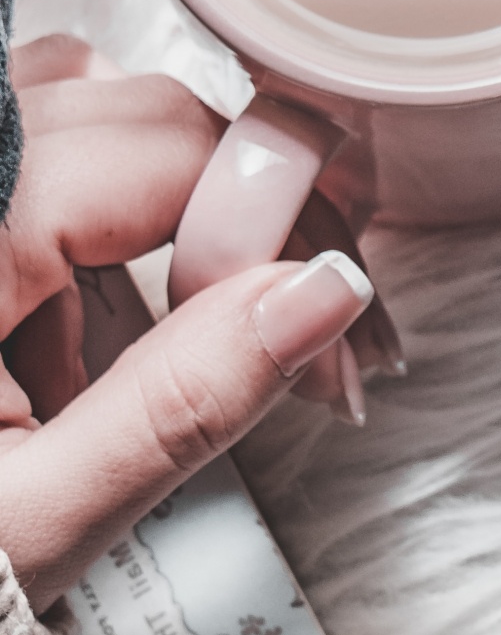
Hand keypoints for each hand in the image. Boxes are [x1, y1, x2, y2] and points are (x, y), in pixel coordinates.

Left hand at [0, 37, 376, 611]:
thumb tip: (320, 294)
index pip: (165, 149)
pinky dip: (83, 249)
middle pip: (142, 116)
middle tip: (311, 348)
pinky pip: (31, 168)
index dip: (276, 224)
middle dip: (244, 225)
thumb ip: (179, 403)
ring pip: (88, 117)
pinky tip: (72, 367)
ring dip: (161, 223)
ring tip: (160, 363)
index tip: (337, 323)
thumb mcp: (29, 519)